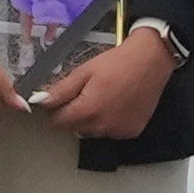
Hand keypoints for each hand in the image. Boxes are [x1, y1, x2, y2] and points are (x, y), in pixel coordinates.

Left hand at [34, 24, 179, 137]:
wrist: (152, 60)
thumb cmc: (118, 62)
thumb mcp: (85, 70)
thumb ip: (63, 89)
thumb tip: (42, 102)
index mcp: (87, 110)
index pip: (58, 122)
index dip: (57, 110)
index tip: (63, 98)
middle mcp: (102, 126)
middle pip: (75, 128)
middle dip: (75, 114)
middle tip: (87, 93)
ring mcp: (118, 131)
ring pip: (93, 132)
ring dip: (92, 120)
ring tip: (104, 97)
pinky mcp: (131, 131)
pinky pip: (111, 131)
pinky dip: (110, 122)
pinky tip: (118, 104)